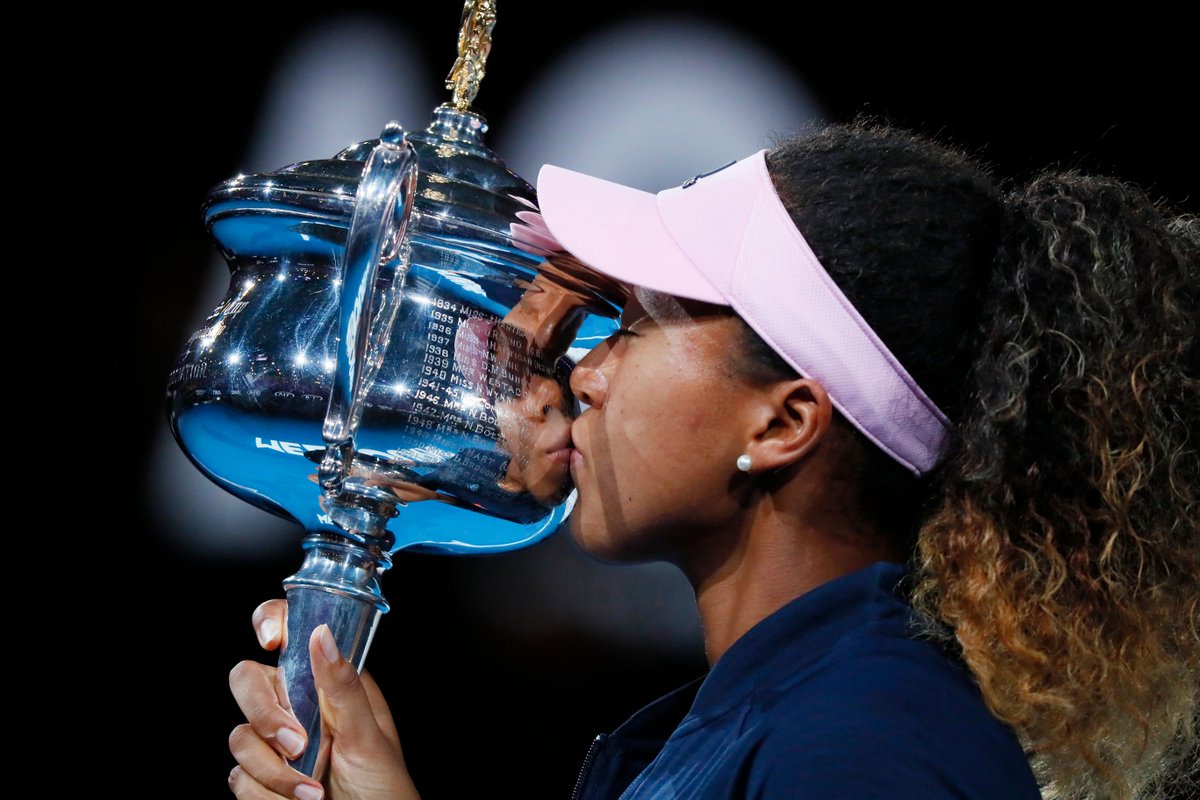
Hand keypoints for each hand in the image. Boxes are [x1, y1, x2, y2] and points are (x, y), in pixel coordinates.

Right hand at [228, 600, 419, 799]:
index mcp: (327, 682)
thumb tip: (322, 634)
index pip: (289, 631)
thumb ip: (343, 686)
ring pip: (240, 738)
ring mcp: (275, 743)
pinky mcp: (260, 779)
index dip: (270, 622)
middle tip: (299, 744)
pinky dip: (269, 796)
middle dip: (266, 717)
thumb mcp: (369, 735)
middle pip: (247, 681)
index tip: (270, 641)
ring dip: (277, 773)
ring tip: (314, 790)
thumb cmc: (385, 788)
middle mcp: (297, 705)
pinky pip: (238, 778)